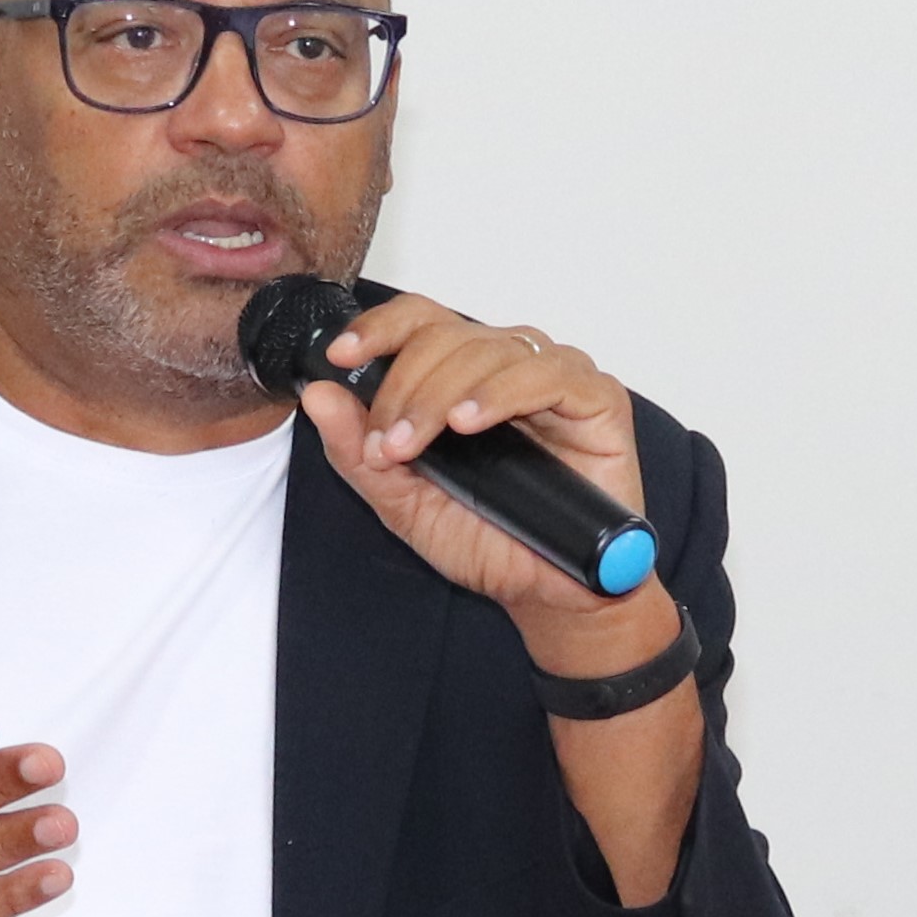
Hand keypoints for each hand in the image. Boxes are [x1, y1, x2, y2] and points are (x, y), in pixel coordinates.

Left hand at [289, 294, 671, 668]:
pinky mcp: (598, 399)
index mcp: (465, 376)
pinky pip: (546, 374)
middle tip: (386, 445)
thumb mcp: (404, 503)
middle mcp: (509, 365)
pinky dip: (500, 394)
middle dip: (403, 388)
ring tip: (415, 446)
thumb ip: (358, 452)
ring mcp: (555, 377)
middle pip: (446, 335)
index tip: (341, 355)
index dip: (379, 328)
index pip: (420, 321)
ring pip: (487, 350)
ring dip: (438, 395)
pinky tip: (468, 423)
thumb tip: (318, 396)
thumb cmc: (490, 542)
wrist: (550, 595)